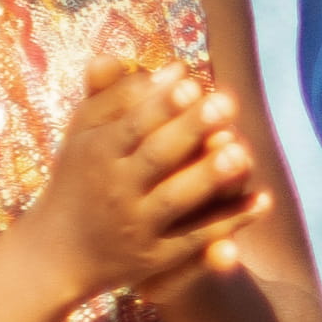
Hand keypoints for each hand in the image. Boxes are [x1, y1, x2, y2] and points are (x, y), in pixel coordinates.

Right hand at [24, 37, 262, 297]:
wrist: (57, 252)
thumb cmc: (80, 177)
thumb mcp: (84, 133)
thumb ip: (118, 95)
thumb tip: (173, 65)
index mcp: (96, 153)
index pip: (131, 125)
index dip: (161, 105)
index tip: (191, 81)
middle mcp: (115, 190)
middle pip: (156, 157)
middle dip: (190, 130)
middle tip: (227, 103)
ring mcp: (137, 226)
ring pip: (177, 199)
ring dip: (210, 176)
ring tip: (243, 151)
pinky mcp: (157, 257)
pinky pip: (198, 238)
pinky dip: (231, 222)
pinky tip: (264, 200)